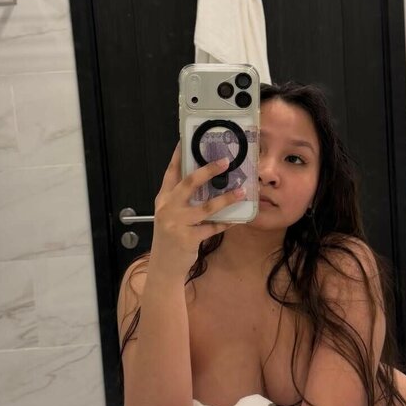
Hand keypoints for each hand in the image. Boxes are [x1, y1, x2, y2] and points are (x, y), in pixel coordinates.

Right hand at [150, 145, 243, 274]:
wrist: (164, 266)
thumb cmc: (170, 236)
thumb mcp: (170, 214)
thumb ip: (181, 198)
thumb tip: (204, 179)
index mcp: (163, 199)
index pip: (171, 172)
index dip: (178, 155)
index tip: (187, 139)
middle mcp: (168, 208)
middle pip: (188, 184)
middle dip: (207, 171)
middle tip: (225, 161)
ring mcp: (177, 224)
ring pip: (206, 207)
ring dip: (226, 198)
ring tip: (242, 192)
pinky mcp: (188, 239)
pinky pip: (213, 228)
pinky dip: (226, 223)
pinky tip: (237, 219)